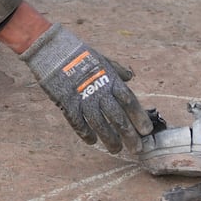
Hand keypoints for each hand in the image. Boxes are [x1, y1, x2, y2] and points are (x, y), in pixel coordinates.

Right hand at [21, 23, 153, 154]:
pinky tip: (92, 141)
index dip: (139, 117)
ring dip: (110, 139)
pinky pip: (79, 124)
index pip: (129, 102)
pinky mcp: (68, 104)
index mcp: (110, 79)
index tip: (146, 131)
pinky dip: (86, 134)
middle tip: (137, 149)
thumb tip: (130, 76)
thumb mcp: (102, 59)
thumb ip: (117, 70)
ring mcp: (83, 99)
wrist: (54, 51)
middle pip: (118, 118)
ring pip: (100, 125)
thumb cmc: (80, 54)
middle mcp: (99, 91)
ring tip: (116, 149)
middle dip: (129, 135)